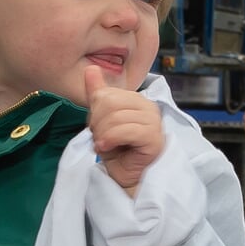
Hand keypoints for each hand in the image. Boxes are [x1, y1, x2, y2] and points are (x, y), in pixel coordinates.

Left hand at [86, 65, 164, 193]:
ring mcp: (154, 122)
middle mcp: (148, 107)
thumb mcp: (102, 119)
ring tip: (104, 145)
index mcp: (137, 99)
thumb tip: (90, 69)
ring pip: (115, 118)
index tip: (98, 129)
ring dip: (102, 135)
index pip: (106, 94)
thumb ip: (98, 94)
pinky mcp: (154, 138)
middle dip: (97, 124)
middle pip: (109, 103)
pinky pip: (126, 131)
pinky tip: (107, 148)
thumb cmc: (117, 150)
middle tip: (100, 138)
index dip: (95, 113)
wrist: (126, 177)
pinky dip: (110, 139)